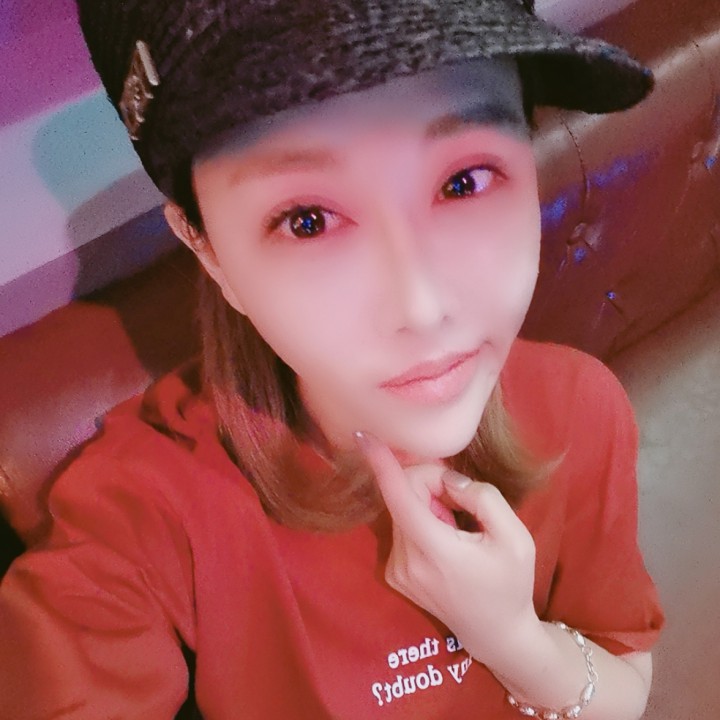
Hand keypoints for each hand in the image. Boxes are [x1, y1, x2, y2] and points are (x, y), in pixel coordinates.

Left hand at [355, 431, 538, 665]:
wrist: (496, 635)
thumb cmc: (510, 585)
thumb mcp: (515, 538)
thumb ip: (483, 498)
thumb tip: (448, 480)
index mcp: (436, 551)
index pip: (400, 497)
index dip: (382, 463)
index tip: (364, 436)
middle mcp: (406, 561)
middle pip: (404, 495)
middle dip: (430, 482)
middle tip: (462, 495)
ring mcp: (396, 569)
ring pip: (401, 509)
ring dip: (427, 502)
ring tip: (458, 525)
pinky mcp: (394, 572)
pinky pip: (402, 526)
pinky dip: (421, 519)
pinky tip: (446, 539)